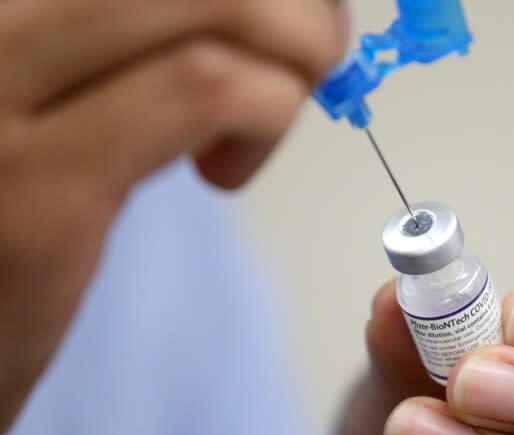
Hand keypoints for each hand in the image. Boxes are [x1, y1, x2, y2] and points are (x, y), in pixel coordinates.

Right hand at [0, 0, 347, 433]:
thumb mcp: (48, 82)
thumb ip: (127, 33)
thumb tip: (265, 5)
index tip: (298, 5)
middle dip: (293, 0)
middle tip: (318, 50)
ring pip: (218, 0)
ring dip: (296, 51)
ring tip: (276, 111)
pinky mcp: (38, 181)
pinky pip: (206, 92)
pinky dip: (267, 116)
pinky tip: (228, 170)